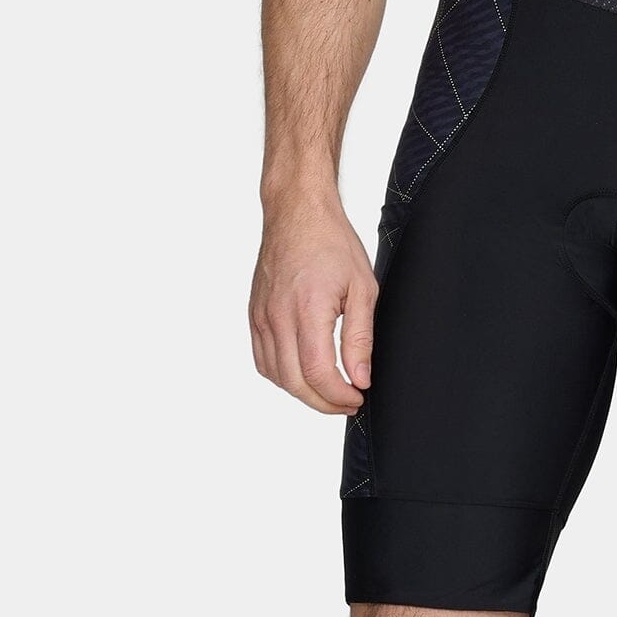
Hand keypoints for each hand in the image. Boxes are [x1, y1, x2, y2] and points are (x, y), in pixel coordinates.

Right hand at [250, 193, 376, 413]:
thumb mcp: (362, 288)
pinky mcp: (254, 315)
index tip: (357, 398)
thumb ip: (360, 337)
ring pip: (275, 375)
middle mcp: (278, 317)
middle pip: (295, 382)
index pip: (318, 374)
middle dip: (323, 402)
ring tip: (329, 391)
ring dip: (302, 392)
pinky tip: (302, 373)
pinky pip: (262, 359)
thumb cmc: (330, 242)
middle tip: (347, 402)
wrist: (297, 213)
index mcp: (307, 310)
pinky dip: (281, 375)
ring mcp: (262, 317)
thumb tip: (360, 377)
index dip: (339, 396)